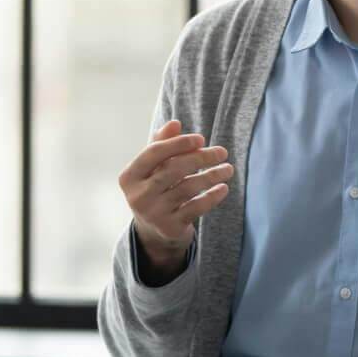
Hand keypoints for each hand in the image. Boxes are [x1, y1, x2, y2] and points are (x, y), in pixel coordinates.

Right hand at [117, 120, 233, 267]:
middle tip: (222, 152)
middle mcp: (137, 196)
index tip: (201, 138)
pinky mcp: (170, 228)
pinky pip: (196, 207)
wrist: (154, 232)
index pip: (154, 152)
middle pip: (173, 169)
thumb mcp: (154, 168)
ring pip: (188, 187)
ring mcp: (153, 214)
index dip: (179, 143)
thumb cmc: (155, 189)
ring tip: (228, 169)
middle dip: (201, 157)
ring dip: (212, 175)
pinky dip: (212, 196)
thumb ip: (162, 143)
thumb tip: (175, 123)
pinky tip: (223, 188)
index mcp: (129, 176)